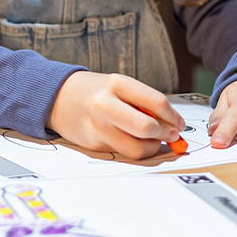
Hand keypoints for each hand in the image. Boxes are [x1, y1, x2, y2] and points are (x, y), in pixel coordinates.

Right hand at [46, 71, 184, 159]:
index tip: (179, 123)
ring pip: (137, 148)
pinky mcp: (92, 144)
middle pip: (147, 128)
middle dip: (166, 134)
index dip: (173, 116)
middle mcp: (105, 105)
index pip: (155, 102)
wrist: (57, 97)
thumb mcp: (118, 85)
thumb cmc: (95, 91)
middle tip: (171, 134)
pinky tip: (134, 141)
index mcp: (116, 84)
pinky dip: (135, 150)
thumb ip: (142, 101)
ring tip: (154, 141)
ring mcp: (97, 127)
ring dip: (153, 147)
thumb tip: (171, 124)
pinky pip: (122, 152)